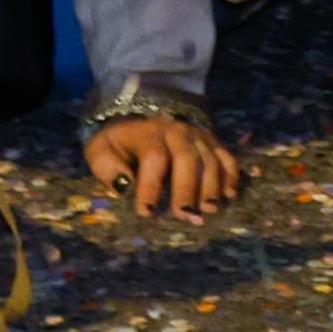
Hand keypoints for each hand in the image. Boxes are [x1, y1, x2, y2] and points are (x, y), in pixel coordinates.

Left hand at [82, 111, 243, 218]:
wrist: (139, 115)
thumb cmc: (119, 143)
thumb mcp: (101, 150)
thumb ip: (107, 168)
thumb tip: (125, 186)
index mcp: (147, 134)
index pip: (153, 158)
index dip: (151, 187)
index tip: (147, 213)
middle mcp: (176, 132)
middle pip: (186, 159)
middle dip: (187, 189)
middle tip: (186, 216)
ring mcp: (197, 136)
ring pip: (209, 159)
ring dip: (211, 186)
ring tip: (209, 210)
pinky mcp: (211, 142)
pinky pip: (226, 157)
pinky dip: (231, 176)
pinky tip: (230, 196)